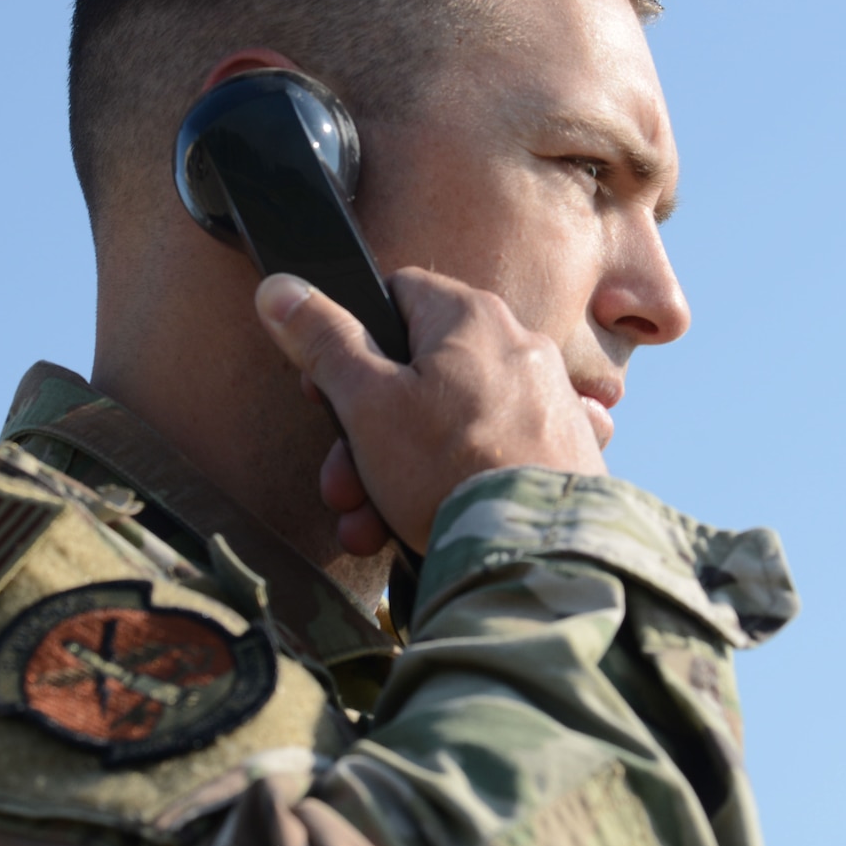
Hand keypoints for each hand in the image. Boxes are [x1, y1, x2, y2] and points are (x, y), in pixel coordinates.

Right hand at [255, 267, 607, 553]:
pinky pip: (493, 457)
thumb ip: (324, 341)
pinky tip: (436, 526)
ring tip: (373, 528)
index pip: (396, 295)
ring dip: (398, 476)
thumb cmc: (452, 468)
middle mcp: (518, 346)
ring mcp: (547, 401)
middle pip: (417, 375)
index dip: (349, 339)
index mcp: (471, 317)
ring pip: (449, 427)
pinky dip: (457, 486)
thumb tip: (281, 288)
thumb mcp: (367, 402)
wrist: (542, 557)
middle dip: (364, 439)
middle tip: (343, 486)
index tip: (325, 390)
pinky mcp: (564, 451)